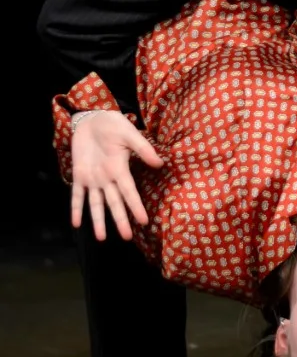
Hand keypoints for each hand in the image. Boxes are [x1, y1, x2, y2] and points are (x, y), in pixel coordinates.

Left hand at [71, 112, 163, 240]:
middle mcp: (108, 178)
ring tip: (101, 238)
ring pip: (96, 204)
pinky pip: (77, 195)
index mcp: (120, 169)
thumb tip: (159, 163)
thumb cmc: (113, 125)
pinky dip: (76, 209)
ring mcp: (93, 178)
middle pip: (114, 203)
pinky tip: (76, 223)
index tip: (144, 221)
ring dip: (98, 221)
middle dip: (120, 220)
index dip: (136, 206)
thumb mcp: (129, 133)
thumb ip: (142, 148)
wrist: (92, 118)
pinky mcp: (79, 175)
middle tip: (127, 237)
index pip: (129, 191)